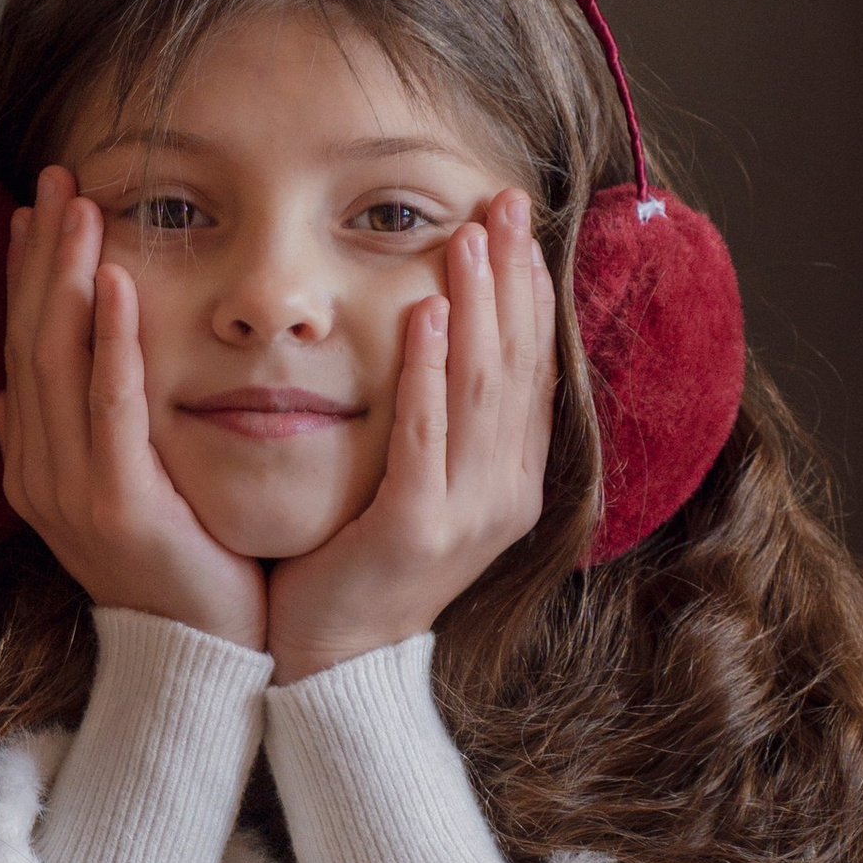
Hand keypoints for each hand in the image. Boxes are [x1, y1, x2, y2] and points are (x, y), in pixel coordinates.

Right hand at [0, 167, 267, 647]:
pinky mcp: (117, 504)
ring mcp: (70, 490)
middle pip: (28, 341)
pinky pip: (109, 405)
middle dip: (40, 256)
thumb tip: (2, 395)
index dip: (26, 276)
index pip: (20, 348)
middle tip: (55, 179)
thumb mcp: (111, 495)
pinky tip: (116, 282)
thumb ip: (65, 440)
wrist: (199, 656)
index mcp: (32, 464)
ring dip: (66, 278)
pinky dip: (110, 340)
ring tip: (80, 207)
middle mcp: (37, 471)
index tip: (37, 209)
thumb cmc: (175, 570)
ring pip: (56, 363)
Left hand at [267, 190, 554, 682]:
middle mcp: (505, 494)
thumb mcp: (417, 486)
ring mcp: (467, 514)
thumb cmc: (359, 564)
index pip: (534, 367)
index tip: (518, 223)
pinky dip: (426, 370)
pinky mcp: (415, 529)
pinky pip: (426, 434)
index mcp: (512, 481)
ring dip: (476, 305)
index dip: (531, 291)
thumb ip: (440, 421)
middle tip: (501, 202)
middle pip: (517, 364)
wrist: (328, 660)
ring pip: (481, 390)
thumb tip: (444, 333)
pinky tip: (421, 314)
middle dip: (512, 277)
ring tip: (465, 237)